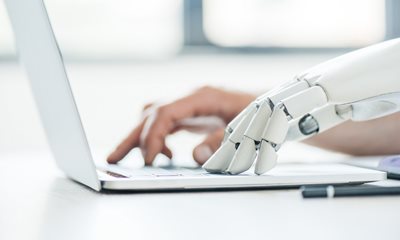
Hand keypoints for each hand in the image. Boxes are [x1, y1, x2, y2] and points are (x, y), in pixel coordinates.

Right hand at [107, 86, 255, 164]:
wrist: (276, 106)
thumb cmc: (264, 115)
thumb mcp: (248, 129)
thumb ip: (223, 141)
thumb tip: (196, 155)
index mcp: (203, 97)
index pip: (165, 112)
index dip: (153, 136)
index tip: (150, 160)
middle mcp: (193, 98)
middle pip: (153, 113)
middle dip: (135, 136)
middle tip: (116, 158)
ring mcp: (192, 105)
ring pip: (156, 117)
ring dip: (141, 136)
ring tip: (124, 156)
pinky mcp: (194, 115)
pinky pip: (168, 123)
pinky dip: (159, 138)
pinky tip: (165, 155)